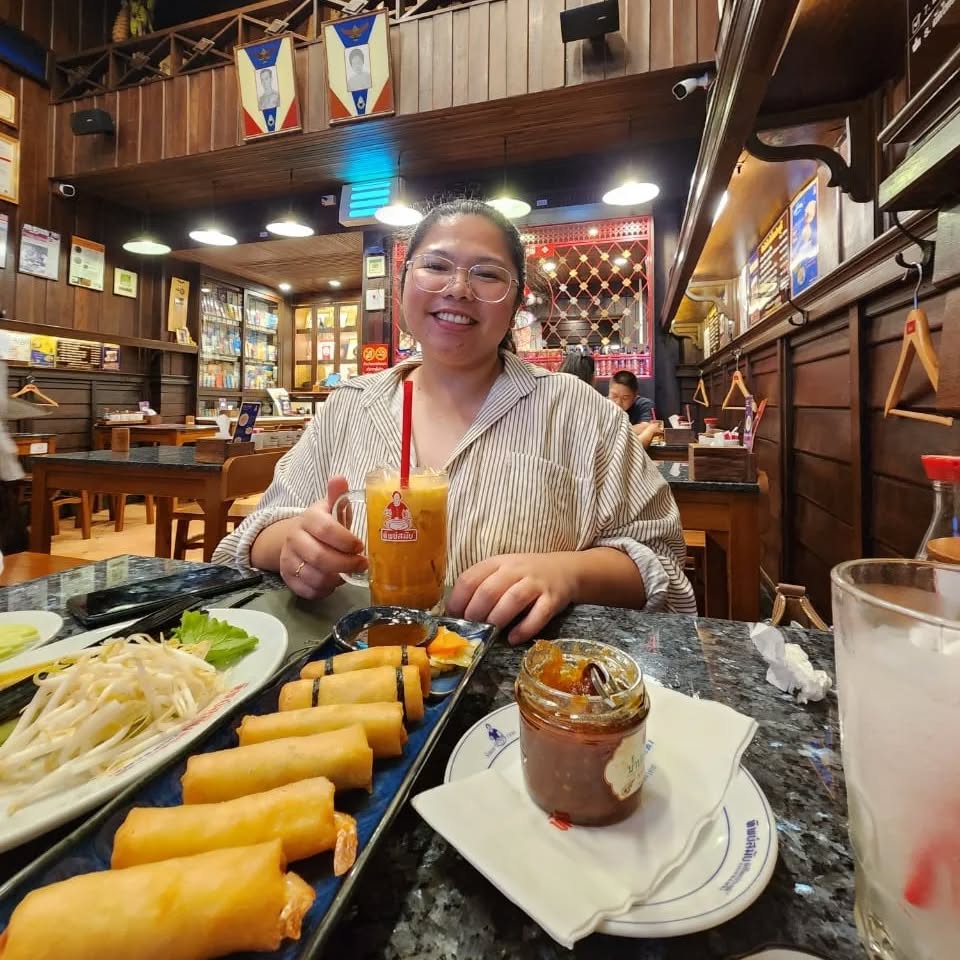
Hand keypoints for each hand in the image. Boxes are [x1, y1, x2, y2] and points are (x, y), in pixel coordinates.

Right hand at [280, 475, 367, 599]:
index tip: (360, 546)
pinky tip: (335, 581)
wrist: (295, 538)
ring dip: (338, 578)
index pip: (326, 529)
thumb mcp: (331, 507)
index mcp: (308, 519)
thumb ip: (337, 495)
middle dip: (346, 564)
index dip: (346, 540)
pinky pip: (309, 592)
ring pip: (315, 577)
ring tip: (349, 572)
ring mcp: (289, 560)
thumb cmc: (322, 524)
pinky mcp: (288, 579)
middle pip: (320, 557)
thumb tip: (339, 478)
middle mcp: (294, 539)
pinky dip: (326, 590)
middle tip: (362, 564)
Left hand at [447, 553, 579, 645]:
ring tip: (490, 633)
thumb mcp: (501, 572)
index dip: (457, 601)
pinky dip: (524, 629)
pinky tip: (513, 639)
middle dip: (475, 612)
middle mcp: (515, 570)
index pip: (470, 579)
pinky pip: (539, 615)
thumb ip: (481, 587)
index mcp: (497, 563)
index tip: (453, 618)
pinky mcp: (553, 599)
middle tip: (471, 628)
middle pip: (489, 590)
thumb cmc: (524, 575)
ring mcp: (535, 584)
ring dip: (497, 618)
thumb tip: (457, 615)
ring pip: (513, 599)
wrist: (565, 570)